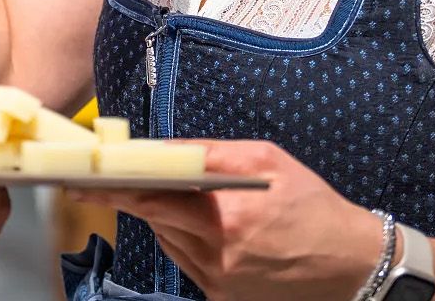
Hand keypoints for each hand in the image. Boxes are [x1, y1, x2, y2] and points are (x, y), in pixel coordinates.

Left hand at [70, 141, 386, 300]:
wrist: (353, 264)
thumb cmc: (313, 205)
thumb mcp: (268, 160)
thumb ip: (211, 152)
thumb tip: (164, 147)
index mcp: (228, 218)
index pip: (153, 200)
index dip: (113, 190)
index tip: (81, 183)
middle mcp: (218, 256)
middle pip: (156, 220)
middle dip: (143, 195)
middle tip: (127, 177)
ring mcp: (219, 282)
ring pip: (168, 240)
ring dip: (167, 217)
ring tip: (189, 198)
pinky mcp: (222, 298)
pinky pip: (186, 261)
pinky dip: (186, 239)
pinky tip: (206, 225)